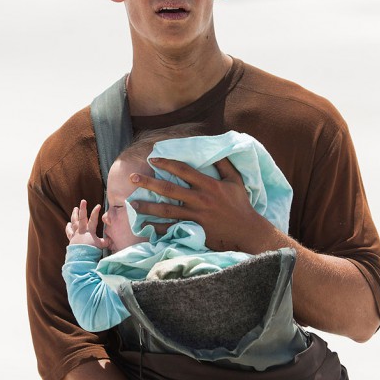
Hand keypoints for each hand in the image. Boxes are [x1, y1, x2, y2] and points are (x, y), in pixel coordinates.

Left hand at [65, 199, 108, 249]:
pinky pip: (69, 231)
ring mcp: (75, 234)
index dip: (95, 212)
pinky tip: (68, 223)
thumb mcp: (101, 246)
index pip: (93, 219)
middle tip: (83, 201)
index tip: (98, 205)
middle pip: (82, 217)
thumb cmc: (92, 251)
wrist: (80, 258)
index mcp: (90, 231)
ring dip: (74, 214)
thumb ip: (106, 241)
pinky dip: (68, 227)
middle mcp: (82, 231)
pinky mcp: (71, 239)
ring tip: (75, 208)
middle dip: (82, 209)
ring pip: (74, 222)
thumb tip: (112, 239)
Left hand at [129, 157, 267, 252]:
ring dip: (148, 206)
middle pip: (169, 189)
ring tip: (132, 204)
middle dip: (148, 183)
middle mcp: (199, 199)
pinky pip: (172, 228)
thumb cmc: (241, 205)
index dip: (166, 163)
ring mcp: (196, 216)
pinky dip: (157, 228)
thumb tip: (216, 149)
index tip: (152, 159)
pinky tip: (145, 225)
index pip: (183, 170)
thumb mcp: (236, 180)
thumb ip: (224, 164)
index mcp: (209, 185)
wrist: (247, 231)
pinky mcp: (194, 230)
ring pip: (166, 210)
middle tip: (132, 178)